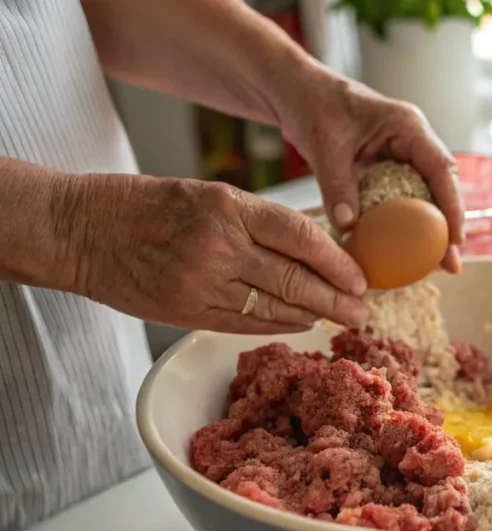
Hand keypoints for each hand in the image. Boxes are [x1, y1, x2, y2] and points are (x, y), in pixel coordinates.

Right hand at [61, 173, 367, 333]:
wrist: (78, 230)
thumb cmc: (145, 205)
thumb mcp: (206, 194)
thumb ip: (256, 221)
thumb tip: (311, 249)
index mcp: (226, 206)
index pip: (301, 236)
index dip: (337, 261)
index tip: (359, 277)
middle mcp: (218, 245)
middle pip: (295, 279)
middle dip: (336, 299)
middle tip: (362, 311)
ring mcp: (202, 283)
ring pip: (275, 307)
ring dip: (313, 316)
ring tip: (340, 320)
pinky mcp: (188, 312)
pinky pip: (247, 324)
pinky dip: (279, 325)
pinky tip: (300, 323)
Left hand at [275, 72, 464, 273]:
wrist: (293, 90)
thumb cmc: (312, 102)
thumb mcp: (324, 144)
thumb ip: (338, 185)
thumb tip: (349, 228)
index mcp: (407, 125)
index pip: (442, 168)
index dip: (452, 206)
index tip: (455, 239)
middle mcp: (412, 140)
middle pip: (442, 186)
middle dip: (448, 226)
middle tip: (451, 264)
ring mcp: (401, 153)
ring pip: (426, 195)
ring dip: (430, 229)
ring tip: (436, 265)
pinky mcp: (386, 166)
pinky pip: (403, 197)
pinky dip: (405, 223)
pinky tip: (405, 249)